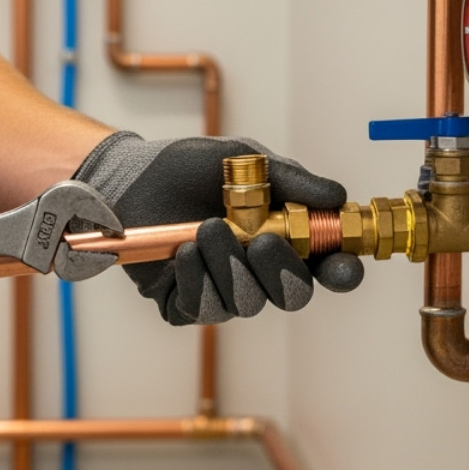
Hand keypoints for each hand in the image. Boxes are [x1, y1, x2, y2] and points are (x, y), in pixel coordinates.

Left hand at [73, 133, 362, 324]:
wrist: (127, 178)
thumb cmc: (187, 168)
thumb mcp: (242, 160)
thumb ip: (289, 179)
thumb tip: (336, 195)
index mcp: (283, 238)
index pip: (326, 267)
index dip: (341, 271)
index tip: (341, 264)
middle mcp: (257, 271)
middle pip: (292, 295)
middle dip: (280, 270)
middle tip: (261, 239)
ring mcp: (222, 291)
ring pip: (247, 304)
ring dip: (229, 266)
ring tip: (207, 228)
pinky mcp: (183, 304)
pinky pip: (202, 309)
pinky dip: (197, 279)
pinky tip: (184, 251)